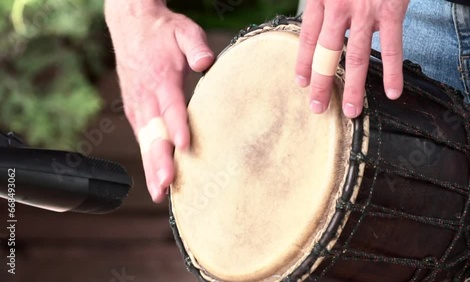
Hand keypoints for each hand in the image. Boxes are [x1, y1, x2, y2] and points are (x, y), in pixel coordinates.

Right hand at [105, 0, 213, 201]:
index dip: (177, 126)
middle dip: (159, 160)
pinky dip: (148, 161)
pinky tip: (155, 180)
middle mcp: (146, 97)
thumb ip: (195, 46)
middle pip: (153, 132)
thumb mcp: (184, 30)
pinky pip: (143, 140)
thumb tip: (206, 62)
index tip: (184, 145)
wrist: (131, 26)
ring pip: (145, 142)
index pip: (170, 106)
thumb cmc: (162, 32)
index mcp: (161, 78)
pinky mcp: (136, 112)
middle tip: (166, 184)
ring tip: (159, 193)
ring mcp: (138, 107)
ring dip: (151, 167)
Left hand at [296, 0, 409, 117]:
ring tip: (351, 111)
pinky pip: (391, 48)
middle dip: (322, 84)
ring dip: (353, 88)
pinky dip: (393, 73)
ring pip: (356, 57)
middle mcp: (338, 5)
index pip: (308, 37)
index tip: (302, 83)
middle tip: (318, 107)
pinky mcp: (391, 10)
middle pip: (326, 53)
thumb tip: (327, 27)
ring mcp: (365, 10)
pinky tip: (392, 92)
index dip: (303, 62)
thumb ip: (330, 2)